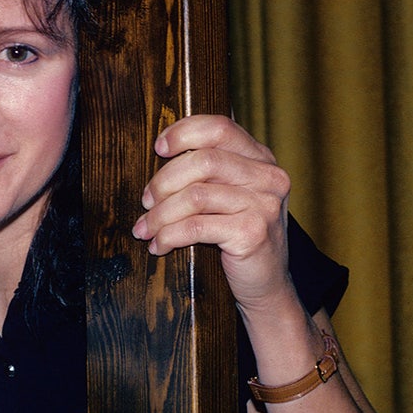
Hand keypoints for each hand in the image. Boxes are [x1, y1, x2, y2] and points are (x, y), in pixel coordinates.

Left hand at [132, 114, 293, 310]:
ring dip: (160, 214)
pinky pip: (196, 227)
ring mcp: (264, 205)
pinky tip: (159, 245)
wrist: (267, 285)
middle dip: (163, 181)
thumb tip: (161, 151)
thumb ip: (210, 171)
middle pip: (202, 161)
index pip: (219, 128)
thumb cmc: (239, 236)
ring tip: (145, 228)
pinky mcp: (253, 233)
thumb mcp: (231, 195)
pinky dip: (169, 236)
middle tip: (145, 202)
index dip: (183, 133)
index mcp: (261, 159)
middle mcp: (268, 177)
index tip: (158, 148)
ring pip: (195, 196)